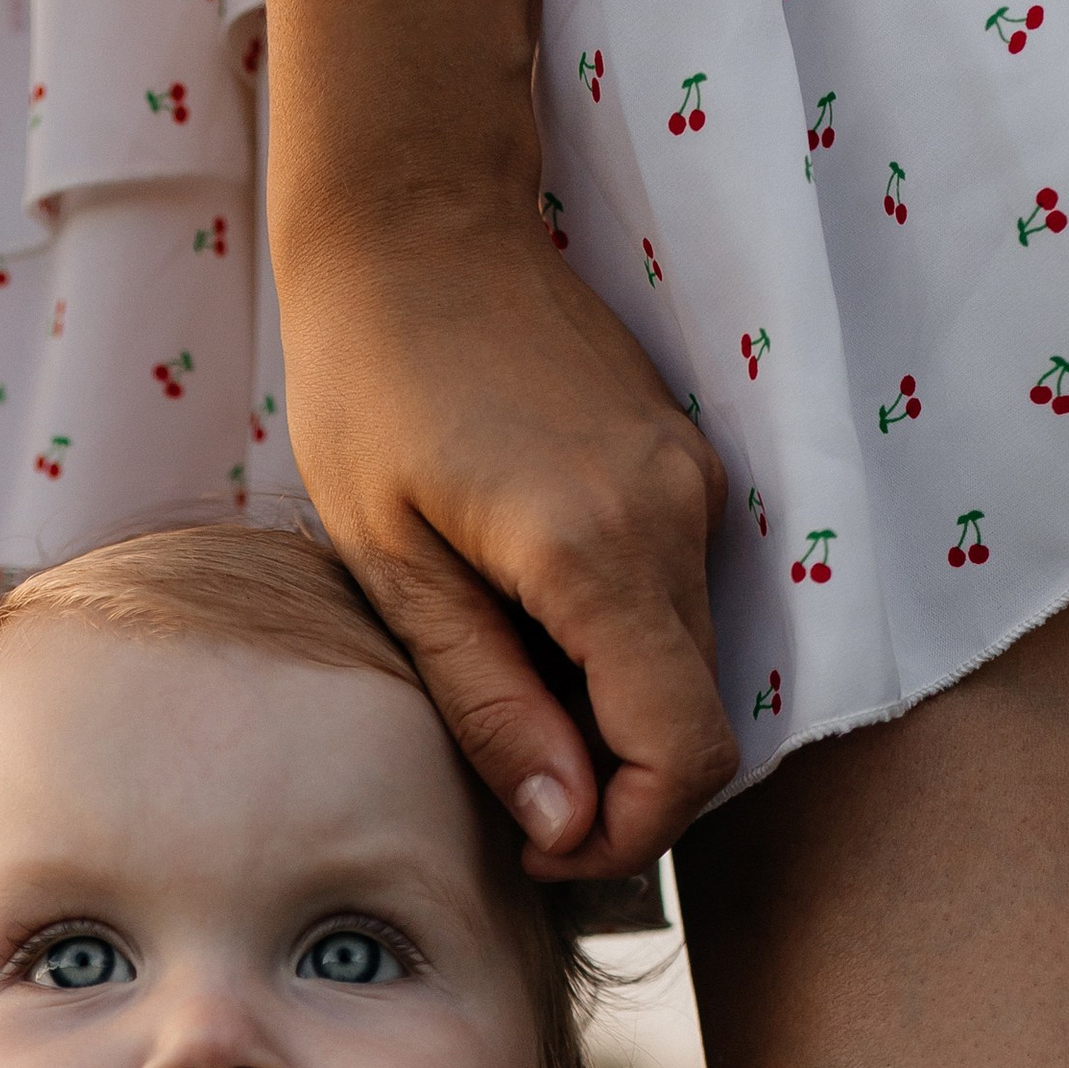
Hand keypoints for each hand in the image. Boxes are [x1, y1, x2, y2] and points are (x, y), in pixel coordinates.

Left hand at [273, 198, 739, 877]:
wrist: (416, 222)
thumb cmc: (369, 385)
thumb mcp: (395, 567)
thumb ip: (490, 704)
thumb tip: (566, 828)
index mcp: (596, 550)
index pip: (685, 753)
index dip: (626, 834)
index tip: (539, 844)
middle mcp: (676, 518)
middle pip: (699, 724)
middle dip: (614, 787)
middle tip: (506, 781)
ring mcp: (694, 486)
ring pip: (692, 668)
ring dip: (615, 716)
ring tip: (501, 682)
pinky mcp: (687, 467)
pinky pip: (680, 603)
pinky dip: (619, 650)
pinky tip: (525, 615)